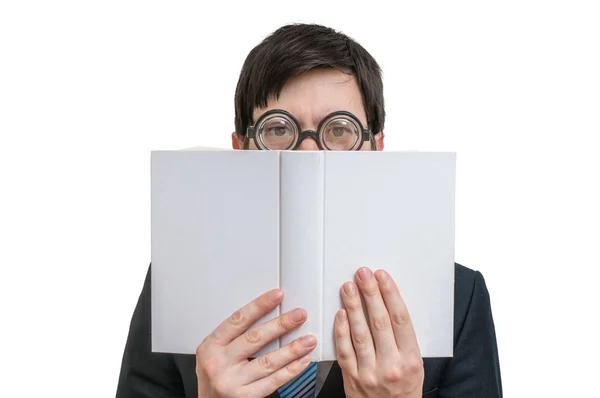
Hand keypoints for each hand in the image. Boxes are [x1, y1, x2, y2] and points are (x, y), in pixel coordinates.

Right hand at [196, 289, 316, 397]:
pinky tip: (302, 360)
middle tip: (299, 315)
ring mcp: (231, 382)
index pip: (238, 320)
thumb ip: (232, 337)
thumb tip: (266, 315)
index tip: (277, 296)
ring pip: (268, 361)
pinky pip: (274, 382)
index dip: (259, 306)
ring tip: (308, 340)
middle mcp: (219, 363)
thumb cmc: (212, 378)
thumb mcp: (212, 353)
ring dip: (292, 349)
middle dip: (281, 324)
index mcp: (210, 346)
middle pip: (255, 338)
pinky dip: (291, 370)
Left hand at [335, 267, 423, 397]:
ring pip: (360, 333)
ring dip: (353, 306)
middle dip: (370, 293)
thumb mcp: (415, 366)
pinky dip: (341, 330)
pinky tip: (340, 313)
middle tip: (363, 274)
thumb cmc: (404, 390)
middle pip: (379, 322)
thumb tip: (389, 303)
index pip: (401, 320)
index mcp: (411, 360)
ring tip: (348, 287)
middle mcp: (391, 366)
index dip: (390, 294)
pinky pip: (344, 350)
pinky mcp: (352, 379)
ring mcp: (370, 373)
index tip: (382, 277)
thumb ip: (404, 339)